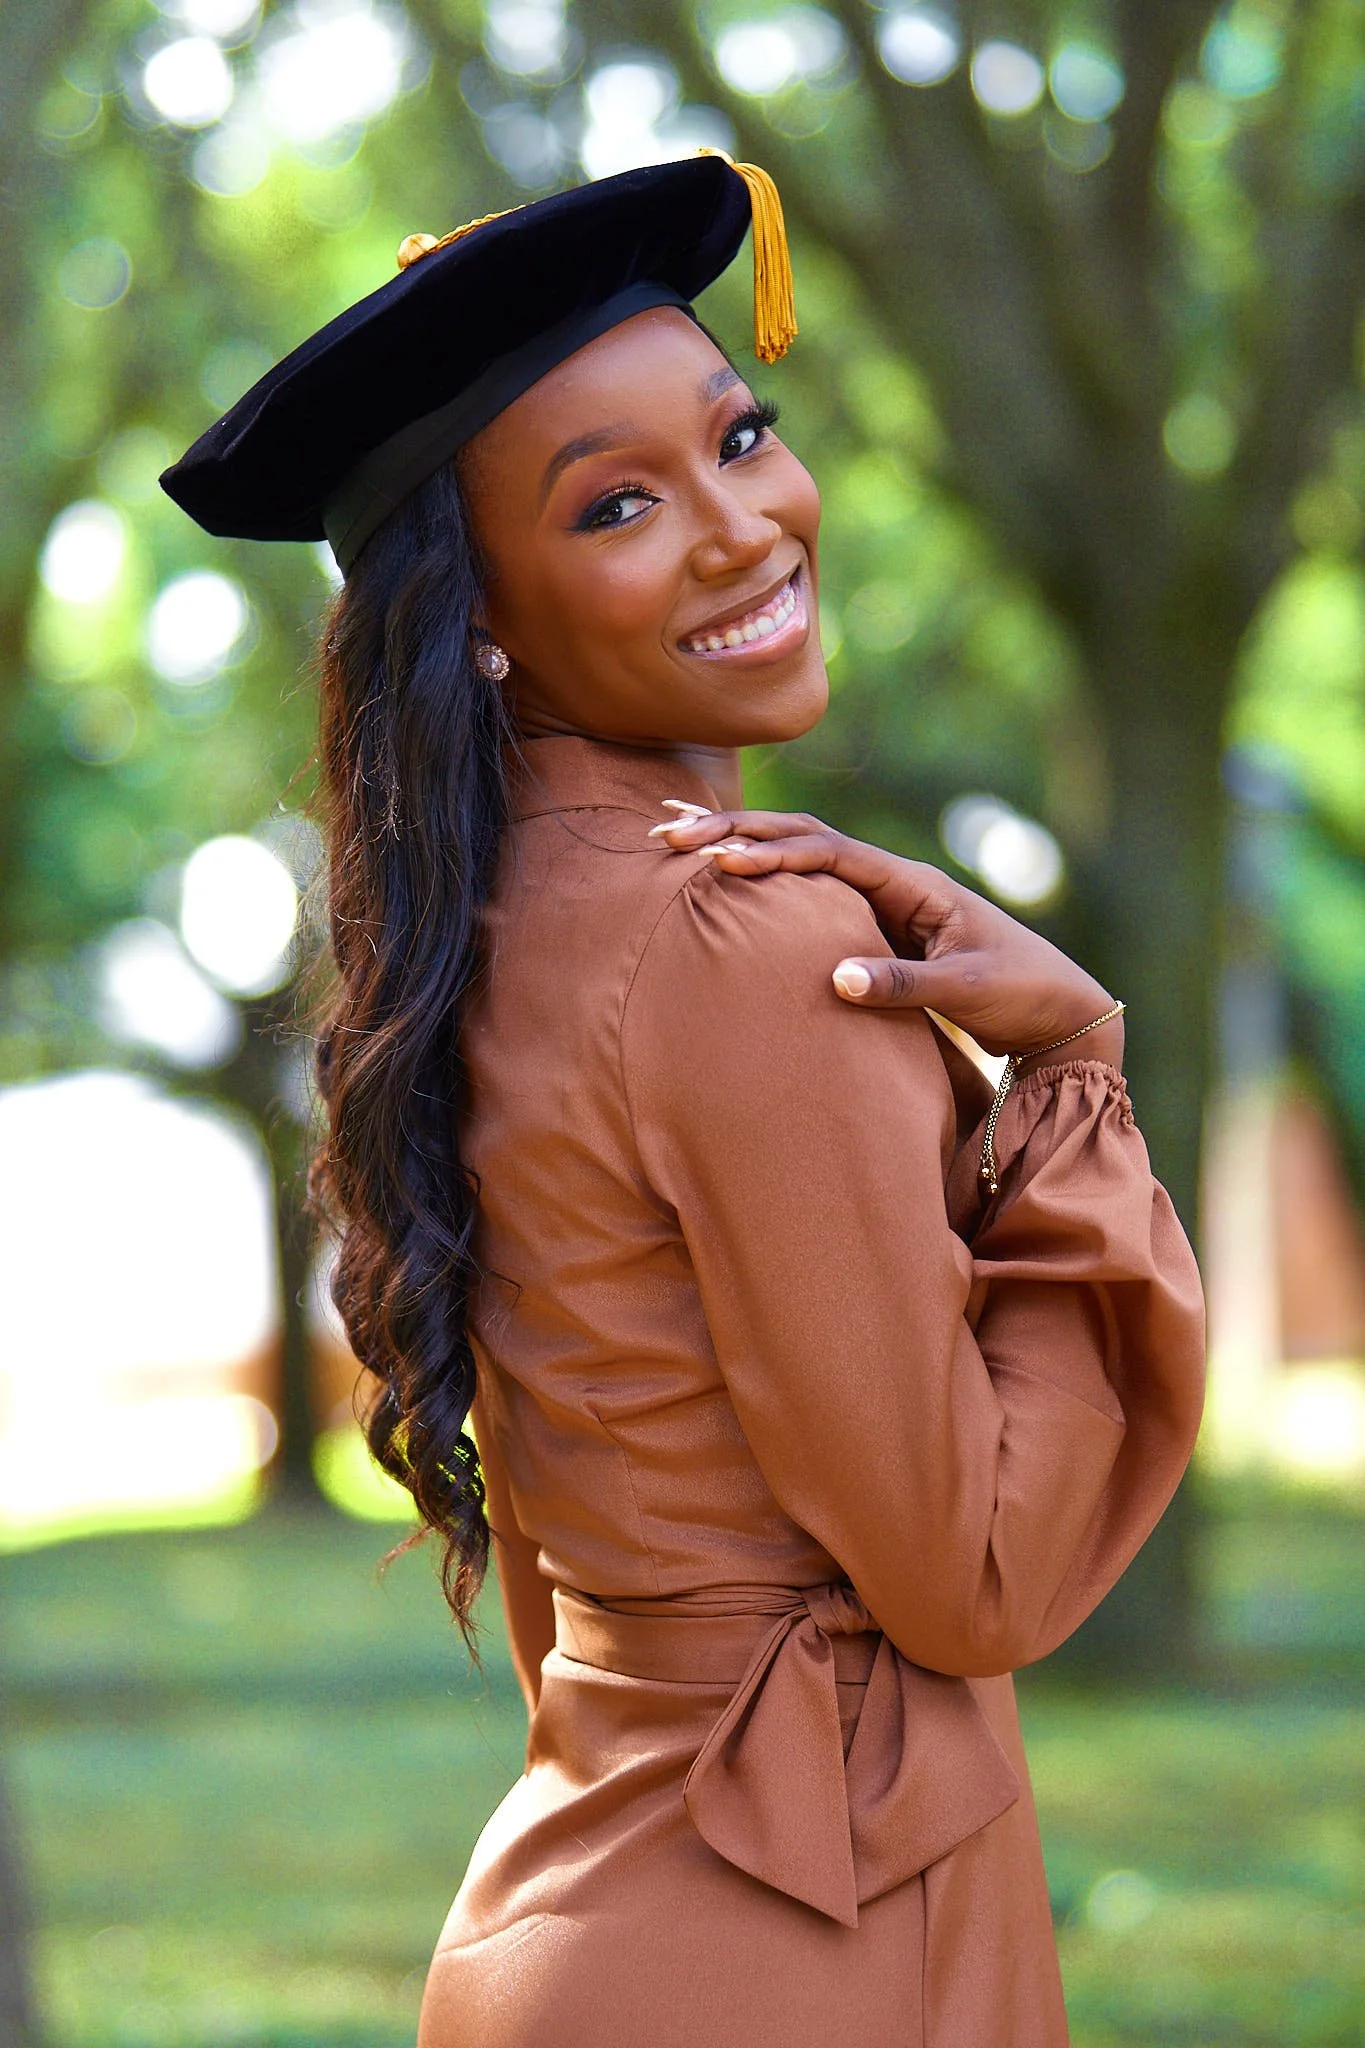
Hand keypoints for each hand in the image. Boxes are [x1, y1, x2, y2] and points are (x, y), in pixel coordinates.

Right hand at [648, 801, 1122, 1067]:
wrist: (1060, 1011)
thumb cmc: (1023, 994)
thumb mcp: (967, 991)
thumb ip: (904, 984)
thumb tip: (834, 978)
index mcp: (913, 884)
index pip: (829, 854)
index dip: (772, 853)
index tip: (718, 859)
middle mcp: (893, 882)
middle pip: (803, 840)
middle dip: (736, 832)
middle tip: (666, 831)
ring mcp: (883, 902)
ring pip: (802, 859)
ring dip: (742, 844)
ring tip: (676, 834)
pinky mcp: (877, 928)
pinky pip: (811, 892)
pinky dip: (768, 876)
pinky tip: (728, 872)